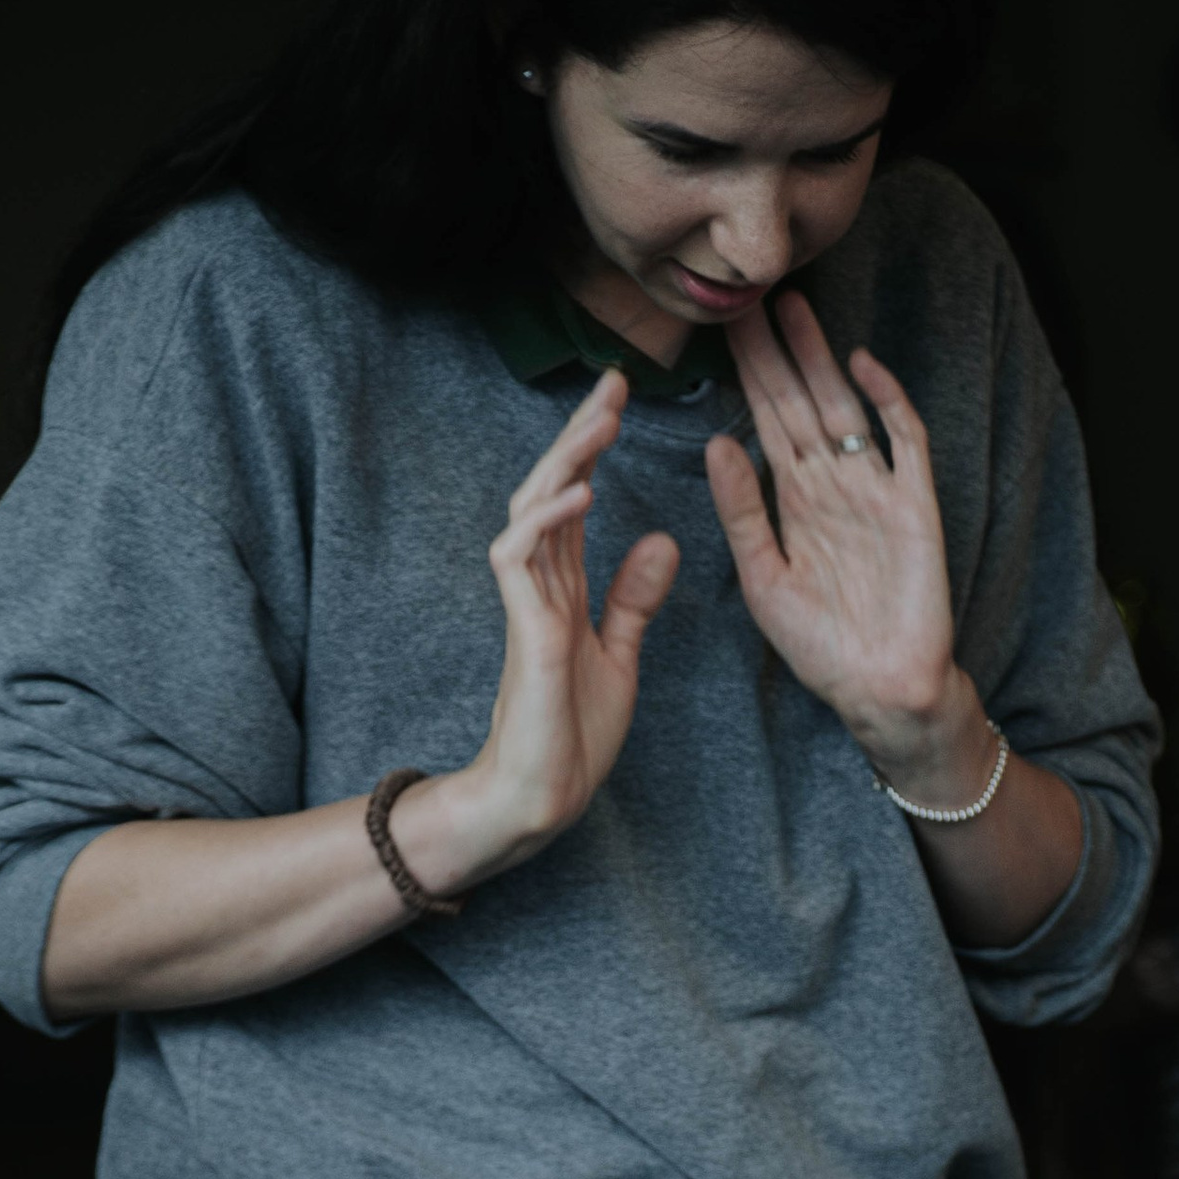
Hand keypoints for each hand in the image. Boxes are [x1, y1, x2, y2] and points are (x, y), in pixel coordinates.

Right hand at [412, 377, 681, 895]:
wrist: (545, 795)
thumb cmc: (572, 736)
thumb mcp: (620, 657)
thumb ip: (632, 600)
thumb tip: (658, 540)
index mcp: (563, 587)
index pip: (576, 499)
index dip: (594, 448)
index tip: (620, 402)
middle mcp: (539, 584)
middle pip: (554, 486)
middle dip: (582, 434)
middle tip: (614, 383)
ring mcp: (527, 603)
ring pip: (534, 506)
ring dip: (567, 459)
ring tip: (601, 418)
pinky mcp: (523, 629)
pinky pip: (520, 556)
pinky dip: (549, 519)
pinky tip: (583, 490)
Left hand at [709, 295, 967, 780]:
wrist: (880, 691)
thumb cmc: (821, 649)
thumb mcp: (763, 581)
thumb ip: (741, 513)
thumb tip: (715, 441)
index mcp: (794, 503)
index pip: (766, 422)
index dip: (747, 374)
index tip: (723, 326)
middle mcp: (833, 486)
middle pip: (800, 402)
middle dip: (777, 351)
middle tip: (750, 293)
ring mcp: (876, 491)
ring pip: (844, 408)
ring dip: (821, 359)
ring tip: (794, 307)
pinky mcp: (915, 507)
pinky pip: (905, 442)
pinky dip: (888, 401)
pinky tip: (862, 365)